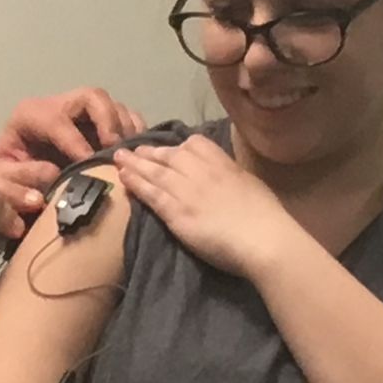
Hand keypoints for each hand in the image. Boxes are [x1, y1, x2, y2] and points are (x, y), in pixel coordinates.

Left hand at [0, 87, 146, 192]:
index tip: (89, 165)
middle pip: (91, 96)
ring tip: (127, 155)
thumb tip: (51, 176)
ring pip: (111, 104)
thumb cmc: (4, 179)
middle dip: (107, 121)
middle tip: (115, 150)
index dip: (75, 142)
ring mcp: (81, 113)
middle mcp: (58, 106)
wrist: (11, 180)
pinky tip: (135, 153)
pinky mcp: (98, 123)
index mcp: (29, 115)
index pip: (57, 120)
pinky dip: (134, 131)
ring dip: (124, 128)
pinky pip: (124, 116)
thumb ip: (14, 183)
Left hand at [113, 134, 302, 279]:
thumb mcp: (249, 183)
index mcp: (222, 162)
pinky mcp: (176, 212)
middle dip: (148, 154)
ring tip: (118, 159)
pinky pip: (151, 194)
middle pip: (168, 157)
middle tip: (131, 151)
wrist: (262, 237)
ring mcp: (186, 190)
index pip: (193, 145)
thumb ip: (230, 175)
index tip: (165, 149)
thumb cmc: (265, 215)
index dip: (176, 147)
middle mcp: (200, 170)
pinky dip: (135, 184)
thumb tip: (225, 176)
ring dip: (134, 165)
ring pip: (154, 172)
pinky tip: (123, 179)